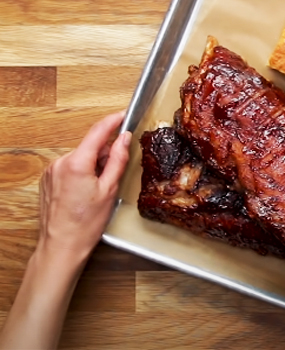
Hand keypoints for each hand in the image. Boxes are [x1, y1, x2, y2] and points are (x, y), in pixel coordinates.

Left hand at [38, 111, 131, 260]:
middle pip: (90, 146)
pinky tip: (87, 192)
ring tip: (100, 189)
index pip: (98, 131)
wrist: (62, 245)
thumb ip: (118, 160)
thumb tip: (124, 139)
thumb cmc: (85, 224)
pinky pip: (70, 167)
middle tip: (116, 173)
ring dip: (94, 165)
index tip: (124, 115)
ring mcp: (52, 171)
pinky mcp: (48, 179)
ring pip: (81, 158)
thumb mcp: (110, 190)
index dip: (113, 121)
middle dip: (105, 154)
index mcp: (76, 163)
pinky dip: (82, 173)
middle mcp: (60, 162)